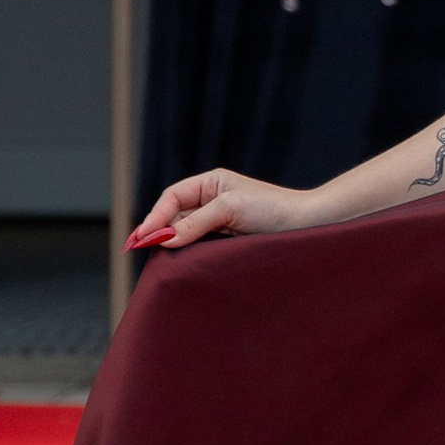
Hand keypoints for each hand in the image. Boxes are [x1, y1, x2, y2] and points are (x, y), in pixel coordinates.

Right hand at [127, 167, 314, 250]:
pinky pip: (198, 245)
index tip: (142, 237)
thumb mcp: (229, 209)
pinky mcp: (227, 240)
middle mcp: (212, 199)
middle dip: (157, 230)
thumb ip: (194, 223)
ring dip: (170, 243)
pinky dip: (186, 252)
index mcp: (211, 183)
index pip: (172, 198)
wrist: (307, 225)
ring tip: (153, 258)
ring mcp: (219, 221)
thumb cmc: (272, 209)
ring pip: (184, 232)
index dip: (155, 216)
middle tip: (136, 249)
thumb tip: (162, 238)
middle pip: (174, 215)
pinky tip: (178, 262)